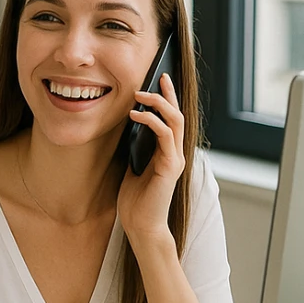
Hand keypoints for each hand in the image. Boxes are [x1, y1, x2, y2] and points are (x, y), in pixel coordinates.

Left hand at [117, 72, 184, 246]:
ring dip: (159, 104)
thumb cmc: (135, 201)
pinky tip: (135, 115)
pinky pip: (164, 136)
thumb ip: (134, 150)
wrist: (141, 225)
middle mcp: (175, 153)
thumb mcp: (131, 168)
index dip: (167, 99)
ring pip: (175, 121)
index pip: (171, 120)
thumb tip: (125, 128)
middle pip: (178, 114)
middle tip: (158, 76)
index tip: (158, 81)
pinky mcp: (171, 166)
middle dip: (168, 94)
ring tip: (140, 94)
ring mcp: (175, 159)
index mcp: (167, 153)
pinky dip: (151, 121)